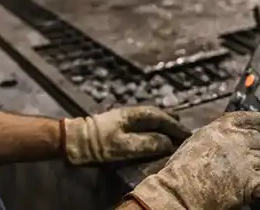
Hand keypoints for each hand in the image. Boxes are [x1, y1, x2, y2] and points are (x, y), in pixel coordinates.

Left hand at [62, 106, 190, 164]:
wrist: (72, 140)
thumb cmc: (98, 144)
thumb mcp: (125, 146)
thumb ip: (148, 143)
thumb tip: (167, 142)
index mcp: (133, 114)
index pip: (160, 117)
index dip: (175, 126)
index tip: (187, 134)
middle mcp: (129, 112)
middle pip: (155, 114)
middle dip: (170, 121)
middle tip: (183, 130)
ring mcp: (121, 117)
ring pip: (147, 117)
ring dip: (161, 122)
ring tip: (171, 128)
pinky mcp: (115, 124)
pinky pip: (140, 122)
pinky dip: (151, 126)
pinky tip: (150, 132)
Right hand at [127, 111, 259, 209]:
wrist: (180, 191)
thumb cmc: (180, 173)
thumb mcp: (196, 142)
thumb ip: (216, 138)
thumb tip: (228, 143)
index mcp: (219, 128)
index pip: (249, 118)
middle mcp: (235, 139)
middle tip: (256, 163)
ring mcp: (245, 159)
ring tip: (248, 180)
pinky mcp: (251, 179)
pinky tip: (255, 192)